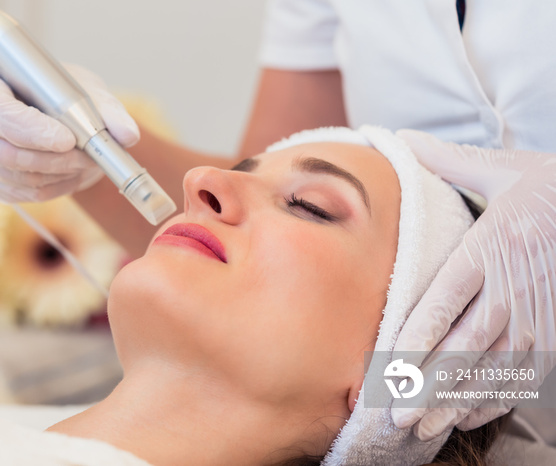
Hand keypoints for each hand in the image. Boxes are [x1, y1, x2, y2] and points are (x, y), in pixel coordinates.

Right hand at [0, 63, 139, 202]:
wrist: (45, 107)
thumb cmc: (57, 90)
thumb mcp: (82, 87)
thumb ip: (107, 109)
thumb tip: (128, 136)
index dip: (32, 131)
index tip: (68, 140)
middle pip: (6, 153)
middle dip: (54, 160)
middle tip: (91, 158)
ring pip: (14, 178)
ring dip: (58, 176)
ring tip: (88, 165)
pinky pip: (20, 194)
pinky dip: (52, 189)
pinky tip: (73, 176)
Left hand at [390, 130, 555, 439]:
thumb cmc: (547, 184)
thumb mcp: (500, 168)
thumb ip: (445, 160)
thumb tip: (398, 138)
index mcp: (491, 247)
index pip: (445, 301)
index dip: (415, 338)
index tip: (386, 368)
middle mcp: (513, 286)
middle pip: (465, 345)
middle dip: (428, 384)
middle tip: (394, 416)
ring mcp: (539, 312)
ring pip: (493, 368)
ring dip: (456, 400)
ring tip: (422, 427)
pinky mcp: (555, 328)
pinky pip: (527, 372)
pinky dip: (498, 398)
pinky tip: (469, 417)